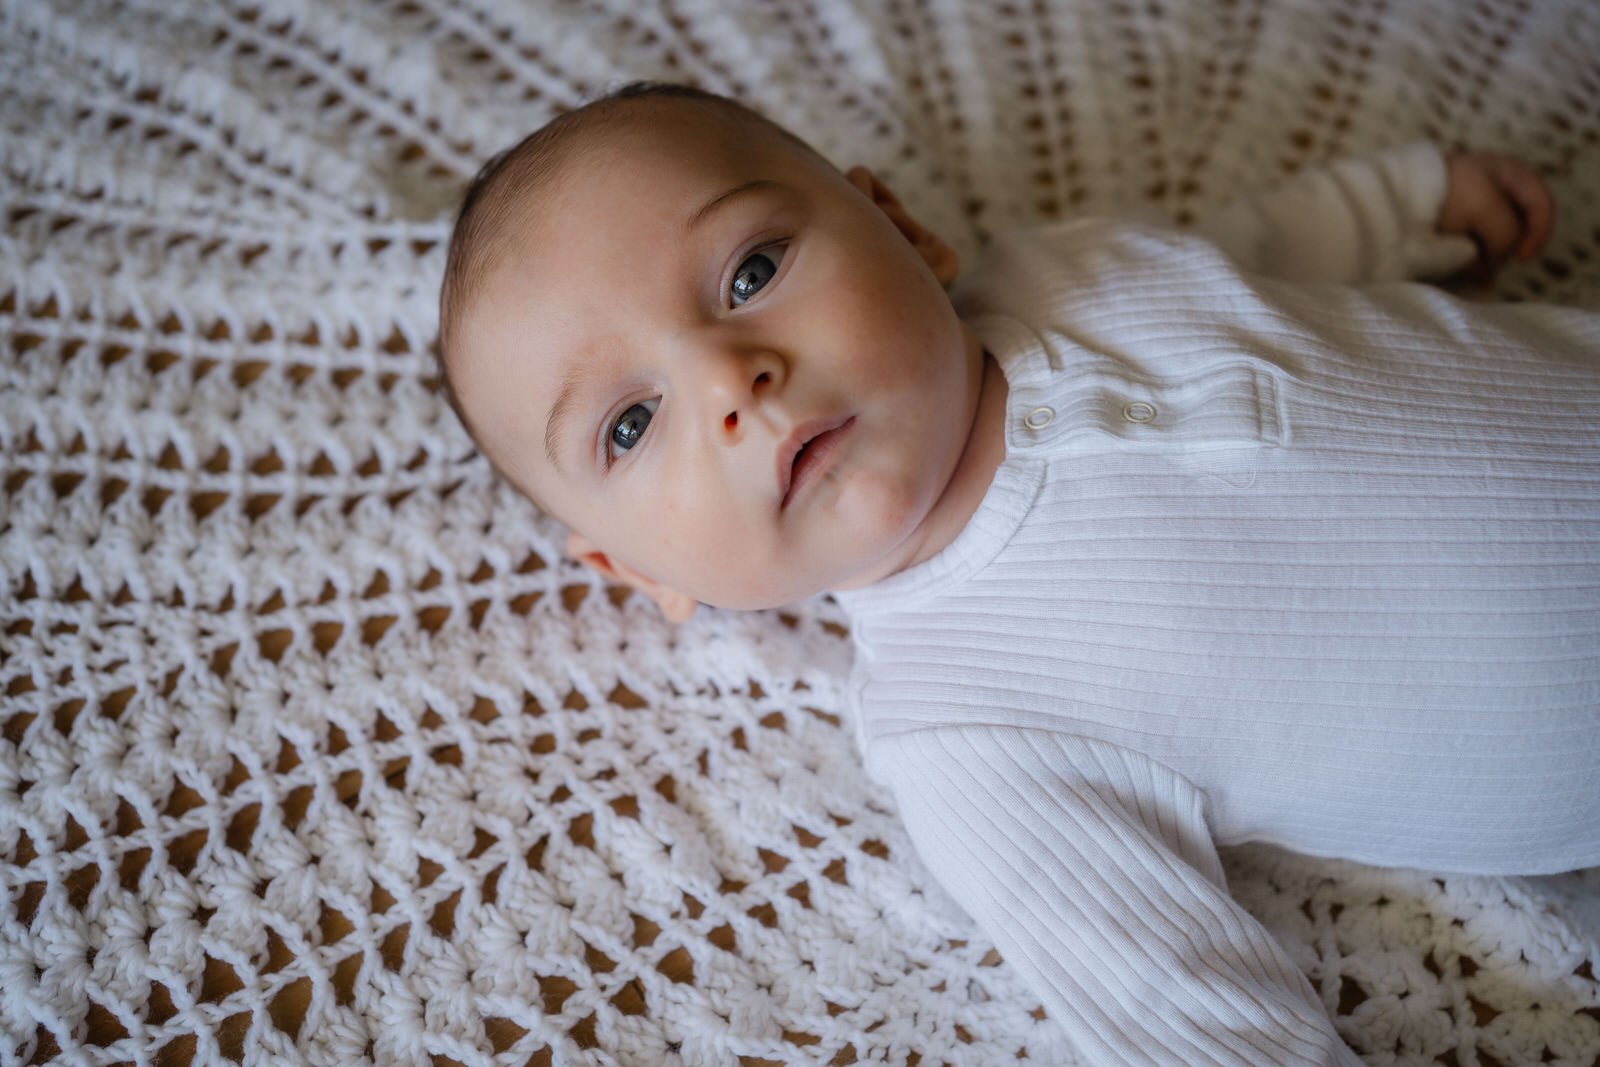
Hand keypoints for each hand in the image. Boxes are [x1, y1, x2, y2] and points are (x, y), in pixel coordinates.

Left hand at [1436, 150, 1552, 282]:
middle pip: (1516, 226)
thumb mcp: (1489, 209)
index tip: (1522, 258)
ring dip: (1488, 260)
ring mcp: (1470, 207)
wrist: (1394, 195)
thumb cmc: (1447, 193)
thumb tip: (1495, 262)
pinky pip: (1469, 248)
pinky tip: (1467, 277)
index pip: (1541, 204)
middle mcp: (1493, 188)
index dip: (1539, 232)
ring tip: (1476, 276)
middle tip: (1493, 268)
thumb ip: (1507, 235)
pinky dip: (1471, 263)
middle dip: (1507, 250)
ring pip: (1492, 240)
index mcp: (1509, 172)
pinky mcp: (1450, 226)